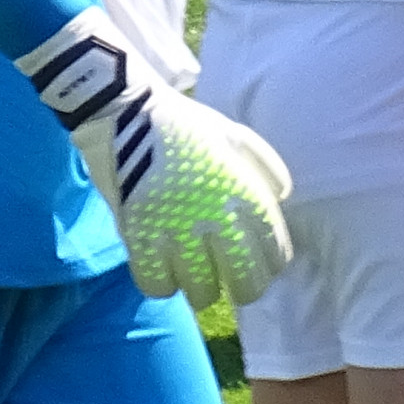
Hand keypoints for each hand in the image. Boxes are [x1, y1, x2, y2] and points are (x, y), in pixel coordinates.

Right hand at [19, 10, 294, 308]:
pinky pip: (156, 284)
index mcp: (244, 191)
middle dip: (245, 290)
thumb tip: (279, 202)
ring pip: (201, 291)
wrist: (125, 113)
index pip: (275, 252)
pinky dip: (162, 285)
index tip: (262, 264)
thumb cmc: (184, 126)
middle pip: (245, 282)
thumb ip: (265, 168)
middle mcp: (216, 216)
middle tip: (234, 286)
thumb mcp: (235, 136)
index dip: (271, 265)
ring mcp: (176, 229)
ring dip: (202, 290)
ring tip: (196, 279)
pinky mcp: (138, 236)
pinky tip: (164, 272)